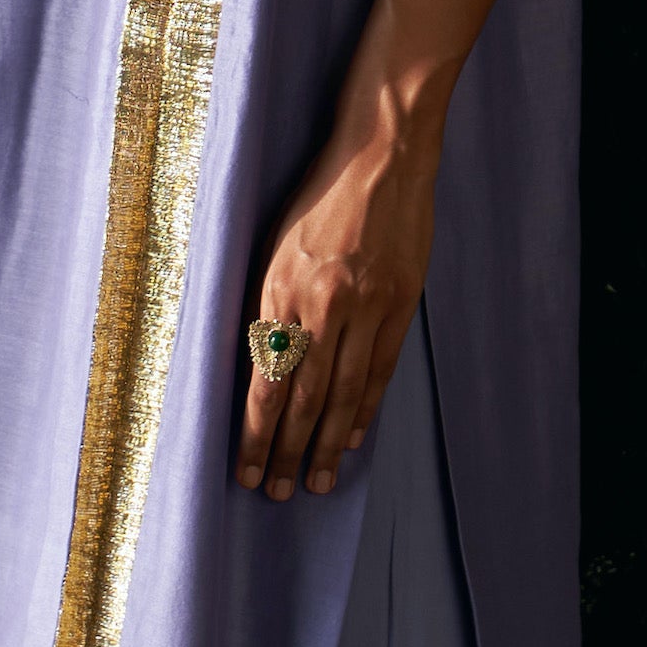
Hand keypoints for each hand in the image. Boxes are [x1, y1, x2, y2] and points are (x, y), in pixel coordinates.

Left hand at [237, 107, 440, 504]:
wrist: (382, 152)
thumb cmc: (318, 193)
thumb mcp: (273, 243)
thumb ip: (267, 302)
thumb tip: (258, 361)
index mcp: (281, 289)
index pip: (265, 380)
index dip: (256, 432)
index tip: (245, 469)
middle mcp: (323, 304)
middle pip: (303, 397)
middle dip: (287, 451)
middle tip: (276, 493)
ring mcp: (367, 306)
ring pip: (343, 392)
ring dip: (327, 443)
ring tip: (317, 481)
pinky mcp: (401, 301)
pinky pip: (380, 367)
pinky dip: (365, 407)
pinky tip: (352, 437)